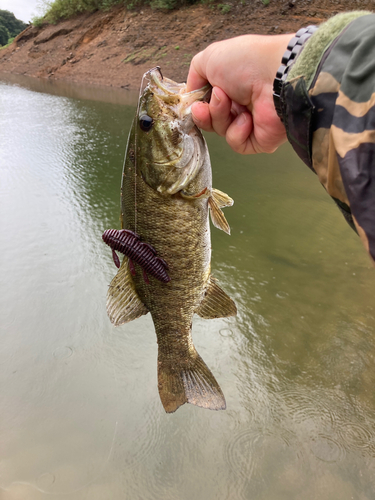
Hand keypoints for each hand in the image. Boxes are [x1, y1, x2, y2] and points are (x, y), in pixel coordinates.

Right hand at [186, 34, 293, 153]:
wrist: (275, 77)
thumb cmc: (246, 62)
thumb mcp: (210, 58)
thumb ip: (194, 75)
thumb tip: (191, 94)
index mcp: (231, 84)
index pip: (206, 103)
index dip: (196, 105)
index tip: (193, 103)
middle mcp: (241, 103)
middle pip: (211, 120)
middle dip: (204, 114)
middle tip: (206, 104)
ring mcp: (251, 122)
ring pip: (221, 131)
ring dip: (220, 117)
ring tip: (230, 101)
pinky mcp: (259, 140)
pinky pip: (237, 143)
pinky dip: (237, 131)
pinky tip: (247, 118)